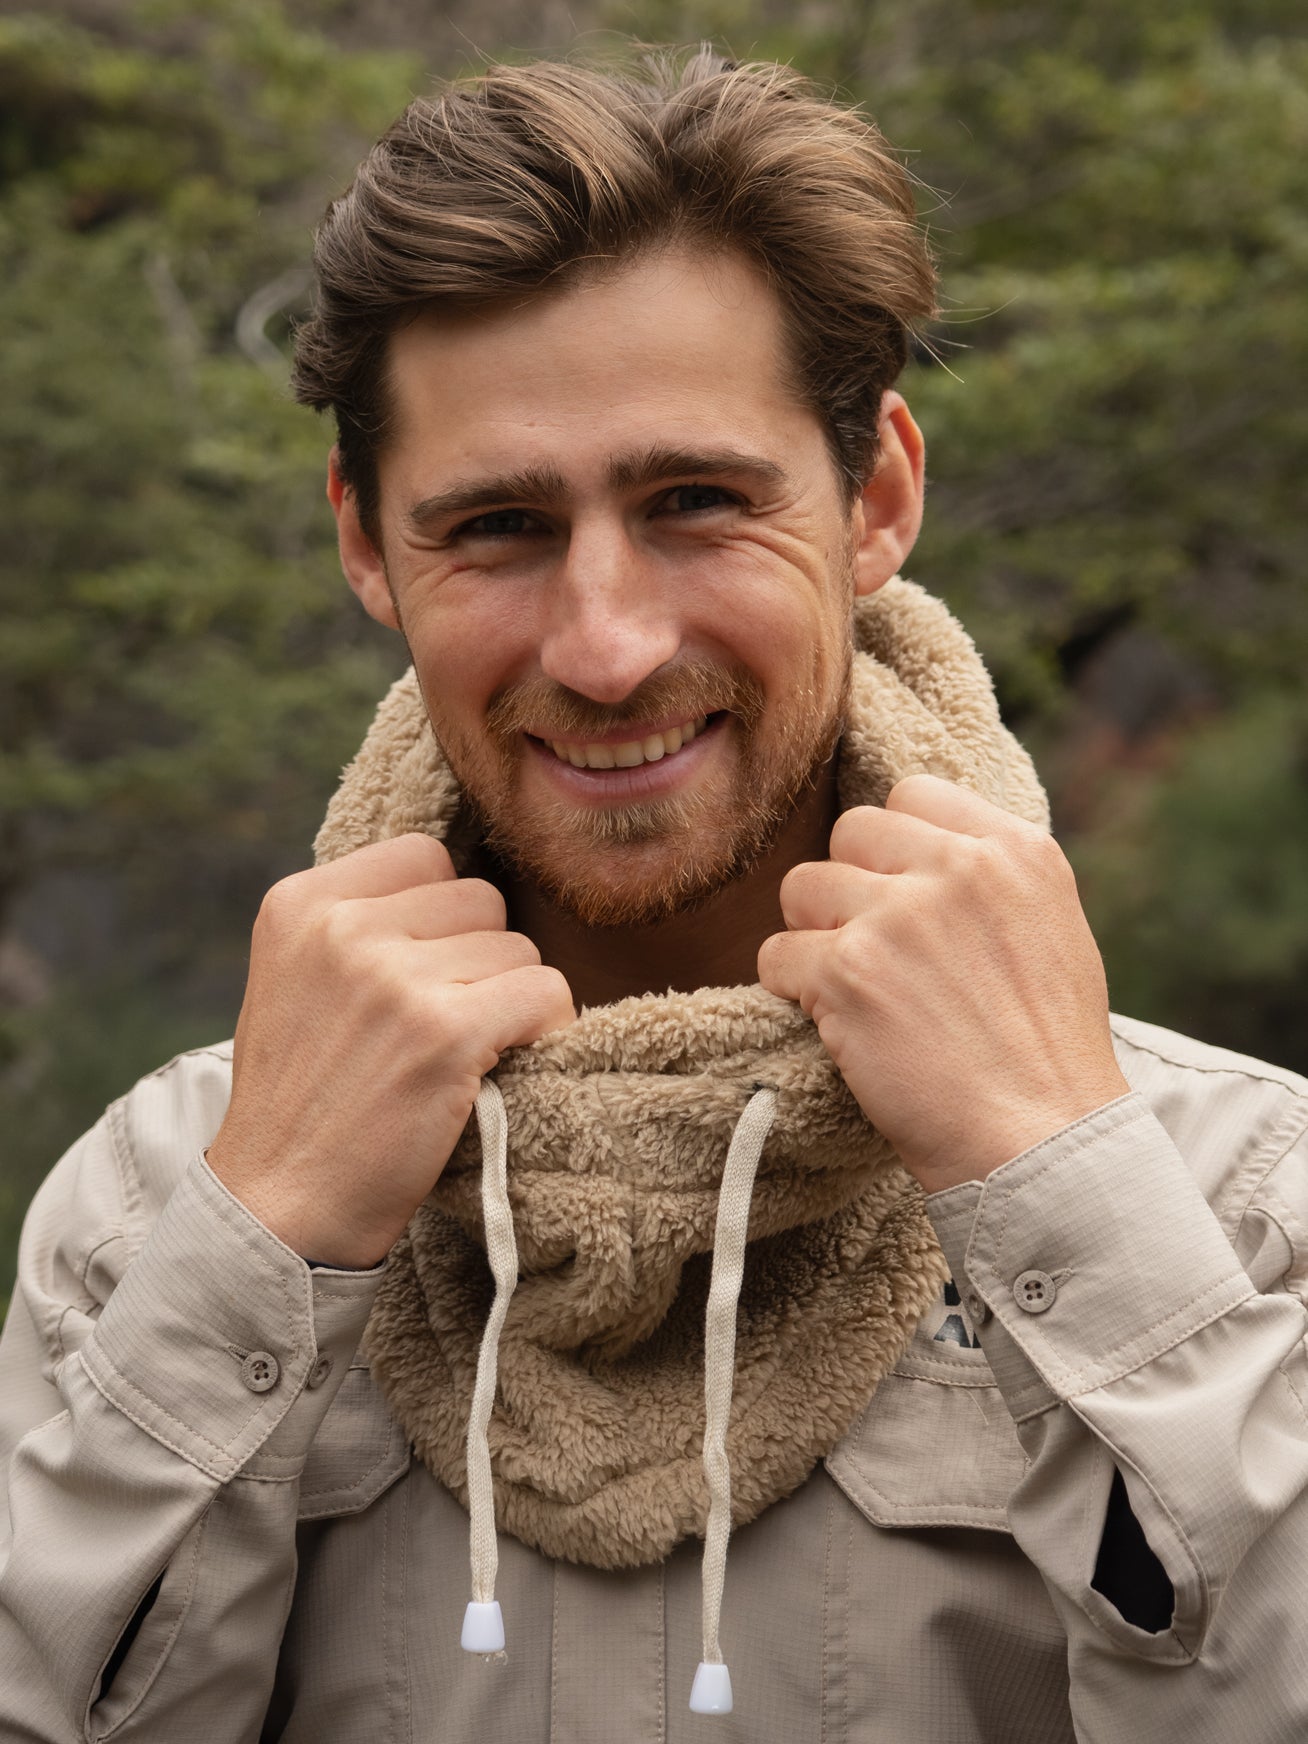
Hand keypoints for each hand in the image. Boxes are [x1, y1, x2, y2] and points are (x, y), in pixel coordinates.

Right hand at [206, 834, 574, 1266]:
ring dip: (506, 1001)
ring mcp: (394, 979)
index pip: (424, 856)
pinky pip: (544, 992)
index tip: (422, 974)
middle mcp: (342, 928)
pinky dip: (544, 1029)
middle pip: (480, 899)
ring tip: (454, 1057)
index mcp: (299, 903)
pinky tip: (502, 1064)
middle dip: (478, 960)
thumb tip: (459, 880)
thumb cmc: (301, 1100)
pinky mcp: (446, 1033)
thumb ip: (359, 923)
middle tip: (439, 1027)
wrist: (278, 1208)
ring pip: (518, 948)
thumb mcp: (294, 979)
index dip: (441, 917)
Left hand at [757, 776, 1129, 1192]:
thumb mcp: (1051, 929)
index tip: (901, 897)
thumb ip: (987, 877)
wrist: (1044, 1144)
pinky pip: (775, 954)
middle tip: (876, 954)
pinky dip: (791, 990)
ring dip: (815, 939)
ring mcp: (899, 915)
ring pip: (801, 889)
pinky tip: (836, 1025)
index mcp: (1016, 850)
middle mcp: (957, 868)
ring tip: (859, 994)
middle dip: (849, 889)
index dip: (893, 849)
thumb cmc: (1048, 1055)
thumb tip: (916, 847)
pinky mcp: (847, 971)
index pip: (913, 794)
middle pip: (849, 834)